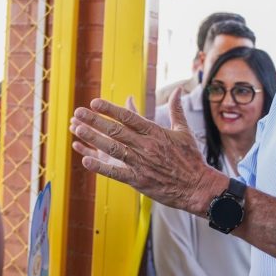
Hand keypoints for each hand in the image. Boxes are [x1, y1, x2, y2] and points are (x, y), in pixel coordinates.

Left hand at [69, 88, 225, 214]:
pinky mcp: (138, 180)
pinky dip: (100, 166)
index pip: (128, 117)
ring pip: (112, 148)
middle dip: (95, 120)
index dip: (110, 109)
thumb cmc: (191, 158)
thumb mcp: (184, 131)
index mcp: (155, 132)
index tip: (94, 102)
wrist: (198, 186)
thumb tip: (178, 89)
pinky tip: (85, 160)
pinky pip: (115, 172)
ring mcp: (141, 163)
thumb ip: (177, 109)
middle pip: (115, 130)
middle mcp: (146, 146)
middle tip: (78, 112)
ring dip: (92, 138)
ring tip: (77, 129)